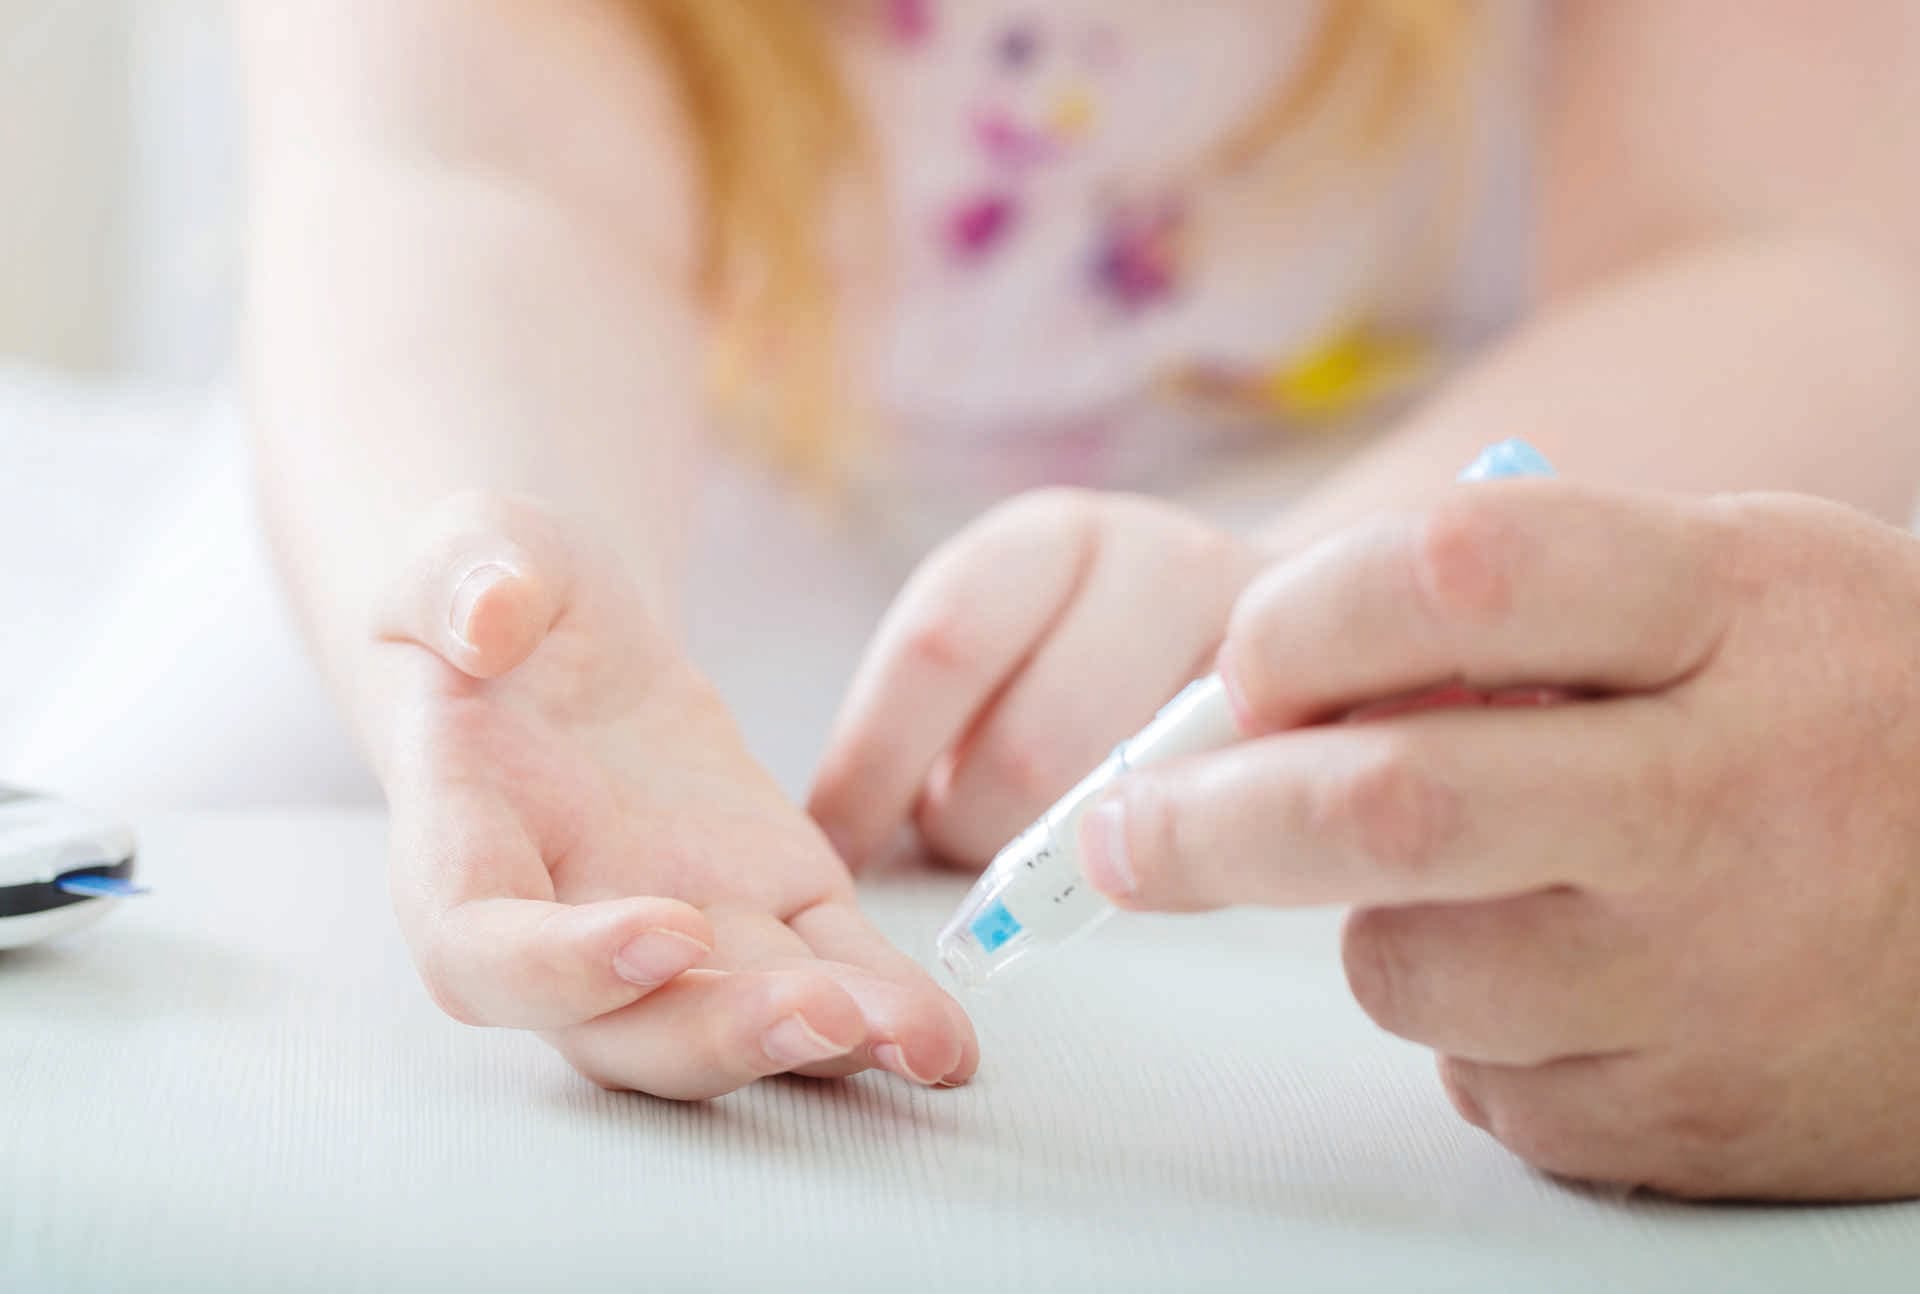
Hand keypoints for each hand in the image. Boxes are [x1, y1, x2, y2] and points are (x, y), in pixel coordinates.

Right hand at [369, 494, 976, 1098]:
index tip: (667, 933)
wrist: (563, 636)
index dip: (564, 970)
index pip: (482, 953)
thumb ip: (463, 578)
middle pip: (623, 1032)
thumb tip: (484, 620)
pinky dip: (886, 1010)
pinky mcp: (773, 904)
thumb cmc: (497, 594)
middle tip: (824, 1014)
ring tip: (921, 1046)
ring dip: (824, 1047)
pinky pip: (826, 970)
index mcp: (461, 849)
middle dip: (723, 1037)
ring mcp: (680, 929)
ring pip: (735, 1020)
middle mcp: (564, 926)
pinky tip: (947, 1043)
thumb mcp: (471, 552)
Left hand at [810, 488, 1262, 869]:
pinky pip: (1223, 833)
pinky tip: (1158, 850)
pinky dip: (1169, 866)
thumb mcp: (1018, 640)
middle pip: (1032, 750)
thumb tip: (838, 831)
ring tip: (1063, 837)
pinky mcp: (1321, 721)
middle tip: (976, 838)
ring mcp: (1258, 645)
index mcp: (1049, 538)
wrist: (1302, 621)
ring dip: (1070, 856)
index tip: (833, 845)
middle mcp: (1161, 563)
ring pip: (1127, 808)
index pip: (940, 647)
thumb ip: (945, 702)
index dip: (873, 765)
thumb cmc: (1105, 659)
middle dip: (978, 827)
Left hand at [1077, 483, 1919, 1199]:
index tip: (1240, 667)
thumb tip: (1265, 685)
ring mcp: (1708, 975)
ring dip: (1376, 925)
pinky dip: (1475, 1022)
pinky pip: (1481, 1074)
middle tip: (1124, 831)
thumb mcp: (1724, 587)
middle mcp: (1724, 796)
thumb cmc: (1831, 716)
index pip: (1456, 577)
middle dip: (1209, 822)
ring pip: (1406, 967)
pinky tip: (1579, 973)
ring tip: (1490, 882)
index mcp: (1733, 610)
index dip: (1303, 622)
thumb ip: (1516, 601)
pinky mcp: (1684, 1114)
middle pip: (1390, 808)